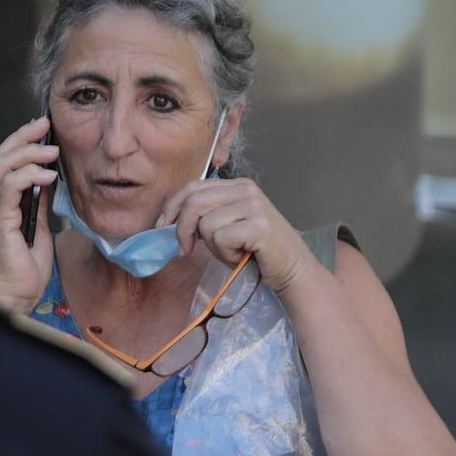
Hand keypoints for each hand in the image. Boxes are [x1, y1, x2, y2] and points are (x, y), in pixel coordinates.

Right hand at [0, 116, 59, 310]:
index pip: (8, 158)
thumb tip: (49, 175)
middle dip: (24, 135)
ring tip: (52, 151)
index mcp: (4, 200)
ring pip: (3, 166)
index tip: (45, 126)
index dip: (23, 138)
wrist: (17, 294)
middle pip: (2, 154)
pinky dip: (29, 175)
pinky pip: (9, 188)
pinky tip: (49, 176)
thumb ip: (40, 200)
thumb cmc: (26, 267)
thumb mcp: (41, 224)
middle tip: (46, 124)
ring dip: (30, 153)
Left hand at [155, 176, 315, 293]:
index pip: (192, 186)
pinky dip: (225, 254)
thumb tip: (165, 222)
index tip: (163, 228)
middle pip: (193, 202)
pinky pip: (220, 238)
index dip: (171, 207)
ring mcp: (255, 205)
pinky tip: (241, 257)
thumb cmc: (253, 252)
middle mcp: (246, 189)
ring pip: (205, 224)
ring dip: (212, 247)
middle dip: (182, 230)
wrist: (291, 270)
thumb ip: (202, 216)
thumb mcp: (224, 226)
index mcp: (236, 185)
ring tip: (231, 252)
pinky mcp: (259, 225)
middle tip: (185, 250)